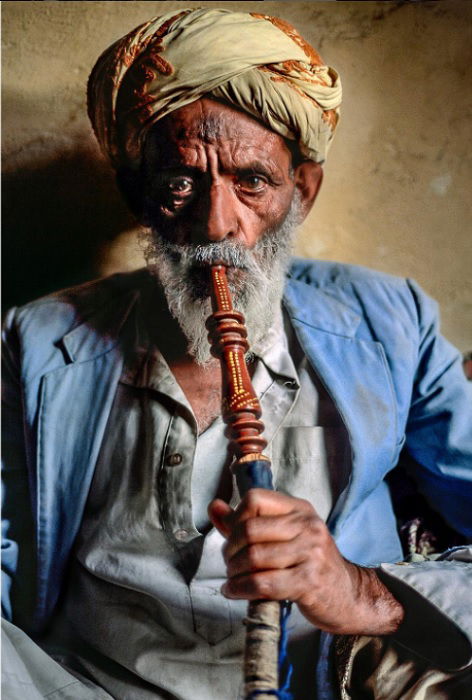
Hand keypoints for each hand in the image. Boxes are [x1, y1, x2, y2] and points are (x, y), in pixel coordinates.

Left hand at [208, 489, 403, 634]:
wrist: (347, 595)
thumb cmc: (309, 563)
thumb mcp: (282, 536)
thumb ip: (246, 521)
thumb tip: (214, 507)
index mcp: (299, 509)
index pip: (255, 499)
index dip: (235, 518)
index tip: (231, 537)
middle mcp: (307, 525)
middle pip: (250, 529)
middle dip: (230, 550)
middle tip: (230, 563)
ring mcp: (311, 552)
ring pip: (253, 557)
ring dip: (234, 572)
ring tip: (232, 579)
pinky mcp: (309, 581)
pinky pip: (263, 583)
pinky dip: (241, 589)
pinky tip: (234, 591)